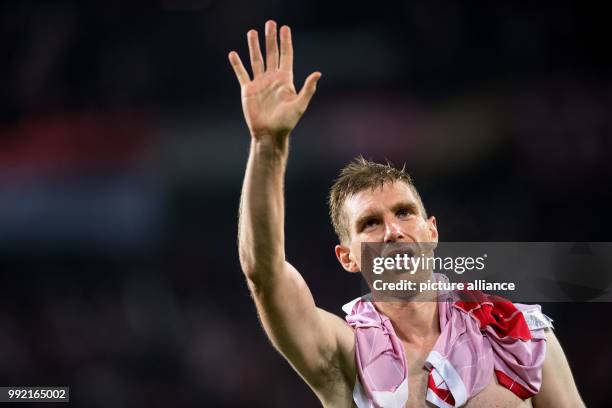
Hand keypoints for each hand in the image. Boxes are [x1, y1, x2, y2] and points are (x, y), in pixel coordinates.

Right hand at [229, 20, 320, 141]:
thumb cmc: (286, 122)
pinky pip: (242, 74)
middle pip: (271, 53)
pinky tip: (233, 54)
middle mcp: (272, 79)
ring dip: (254, 46)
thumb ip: (308, 89)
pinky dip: (237, 64)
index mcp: (285, 80)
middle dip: (271, 38)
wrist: (269, 134)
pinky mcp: (248, 90)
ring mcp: (259, 83)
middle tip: (270, 23)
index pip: (286, 56)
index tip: (285, 28)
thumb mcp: (300, 105)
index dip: (285, 42)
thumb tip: (317, 74)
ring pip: (256, 60)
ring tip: (252, 32)